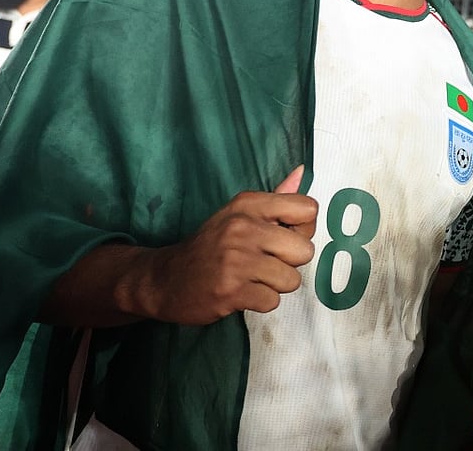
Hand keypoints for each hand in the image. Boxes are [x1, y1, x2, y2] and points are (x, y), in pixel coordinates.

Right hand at [139, 166, 317, 323]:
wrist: (165, 279)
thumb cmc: (210, 246)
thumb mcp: (238, 214)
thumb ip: (275, 197)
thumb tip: (301, 171)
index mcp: (248, 204)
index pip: (308, 209)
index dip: (303, 229)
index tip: (283, 237)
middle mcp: (242, 227)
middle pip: (305, 250)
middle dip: (290, 263)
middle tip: (266, 263)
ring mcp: (236, 260)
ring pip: (291, 280)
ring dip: (275, 285)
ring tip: (252, 278)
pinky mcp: (230, 290)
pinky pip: (272, 301)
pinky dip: (260, 302)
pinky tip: (242, 293)